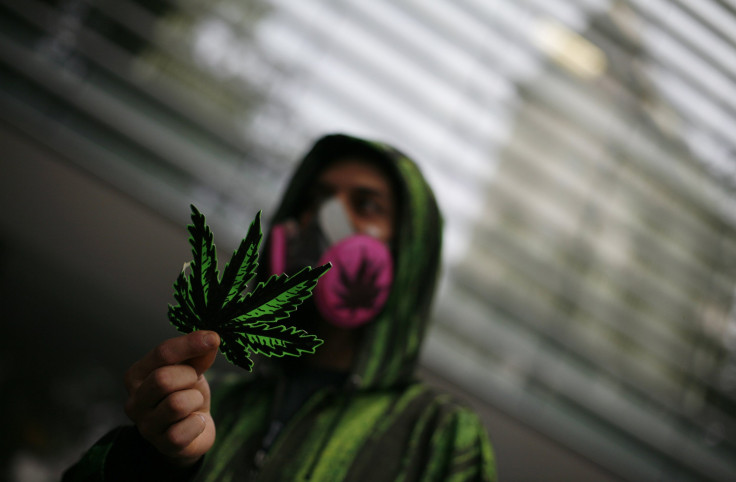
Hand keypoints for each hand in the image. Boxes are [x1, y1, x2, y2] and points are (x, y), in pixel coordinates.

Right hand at [124, 330, 219, 466]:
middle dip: (189, 377)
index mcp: (137, 375)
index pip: (162, 353)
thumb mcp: (192, 368)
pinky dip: (198, 423)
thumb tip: (211, 338)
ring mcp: (145, 425)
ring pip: (176, 404)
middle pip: (164, 378)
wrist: (193, 430)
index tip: (214, 338)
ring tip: (193, 403)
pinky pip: (186, 428)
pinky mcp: (162, 444)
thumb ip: (198, 354)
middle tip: (194, 383)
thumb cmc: (187, 393)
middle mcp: (134, 400)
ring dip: (195, 400)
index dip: (190, 344)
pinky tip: (195, 422)